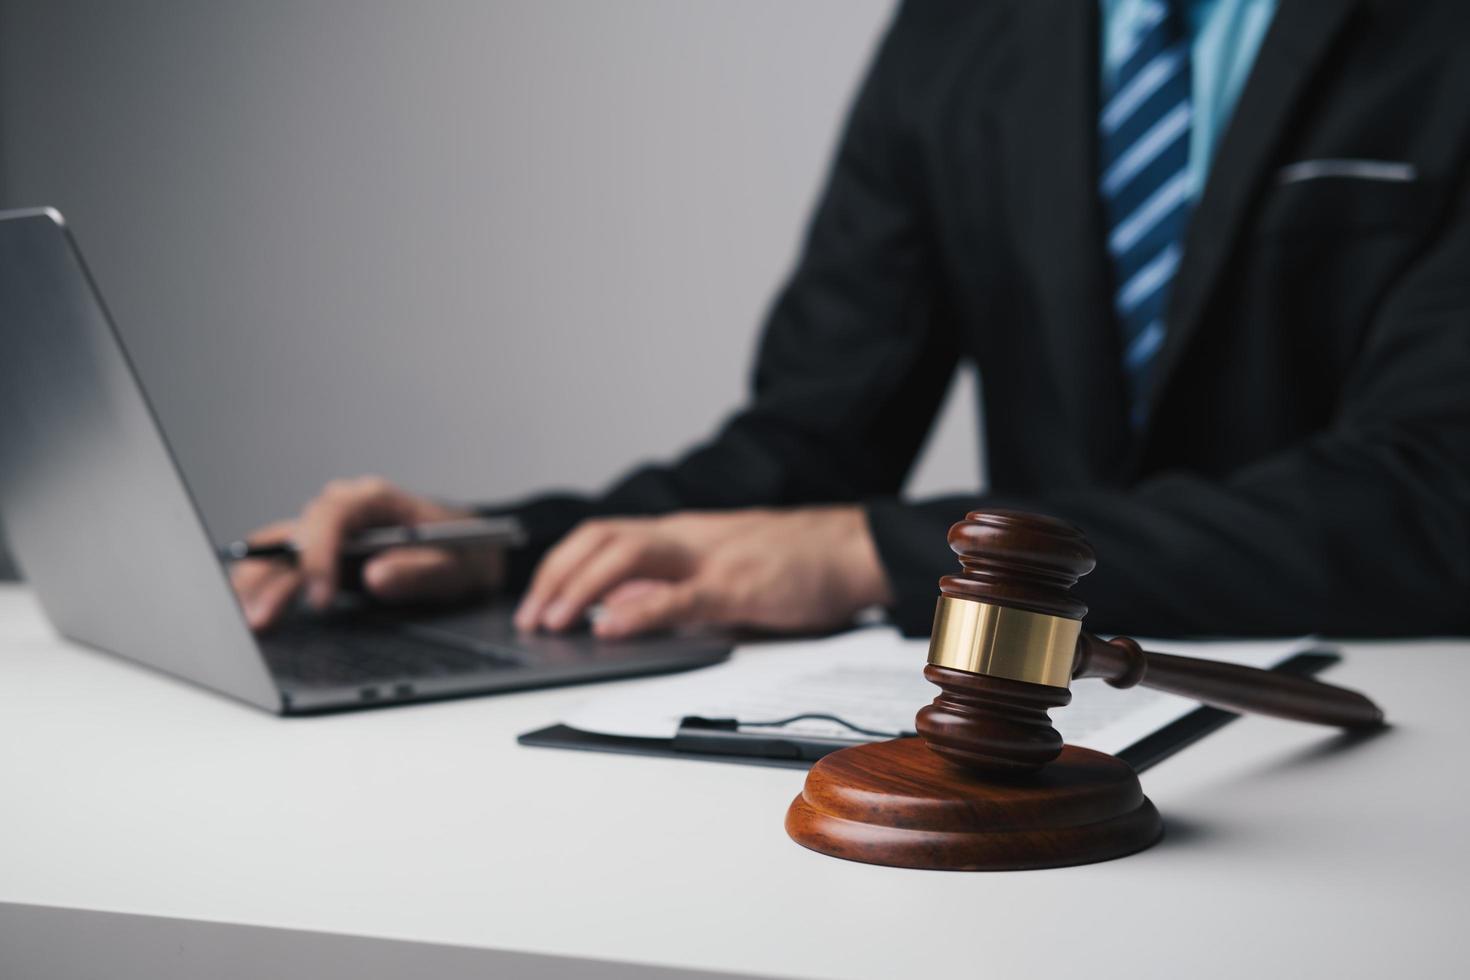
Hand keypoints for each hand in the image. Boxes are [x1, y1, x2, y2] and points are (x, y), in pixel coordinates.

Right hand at [230, 476, 503, 629]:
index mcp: (377, 500)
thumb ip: (421, 571)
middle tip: (261, 621)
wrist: (476, 549)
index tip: (319, 599)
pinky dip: (264, 584)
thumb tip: (376, 576)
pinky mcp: (325, 554)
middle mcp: (346, 509)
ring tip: (243, 621)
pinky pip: (284, 562)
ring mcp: (332, 531)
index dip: (319, 557)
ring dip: (259, 583)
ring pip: (281, 550)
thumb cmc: (468, 551)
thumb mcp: (459, 566)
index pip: (332, 517)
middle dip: (275, 578)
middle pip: (296, 536)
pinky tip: (246, 607)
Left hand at [514, 506, 892, 638]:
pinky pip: (675, 596)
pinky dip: (635, 612)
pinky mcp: (735, 587)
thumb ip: (671, 588)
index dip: (561, 565)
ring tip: (551, 621)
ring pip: (625, 557)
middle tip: (529, 616)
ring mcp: (708, 558)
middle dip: (554, 576)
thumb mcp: (720, 570)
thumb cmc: (794, 562)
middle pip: (599, 539)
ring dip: (577, 589)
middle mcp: (685, 537)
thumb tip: (617, 611)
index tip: (535, 599)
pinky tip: (607, 628)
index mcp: (680, 534)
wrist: (852, 548)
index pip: (602, 536)